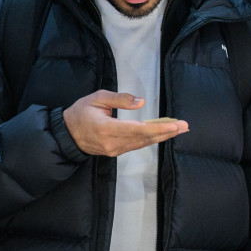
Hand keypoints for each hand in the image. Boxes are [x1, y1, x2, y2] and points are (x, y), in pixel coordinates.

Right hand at [62, 90, 188, 156]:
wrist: (66, 134)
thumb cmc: (80, 112)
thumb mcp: (97, 98)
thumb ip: (119, 99)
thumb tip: (141, 102)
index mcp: (106, 128)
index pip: (138, 130)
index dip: (158, 128)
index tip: (174, 125)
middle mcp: (112, 142)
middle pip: (144, 139)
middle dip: (166, 133)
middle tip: (184, 126)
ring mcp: (114, 150)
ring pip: (142, 144)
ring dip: (161, 137)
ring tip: (178, 130)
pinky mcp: (115, 152)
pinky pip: (136, 146)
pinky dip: (150, 139)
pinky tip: (161, 134)